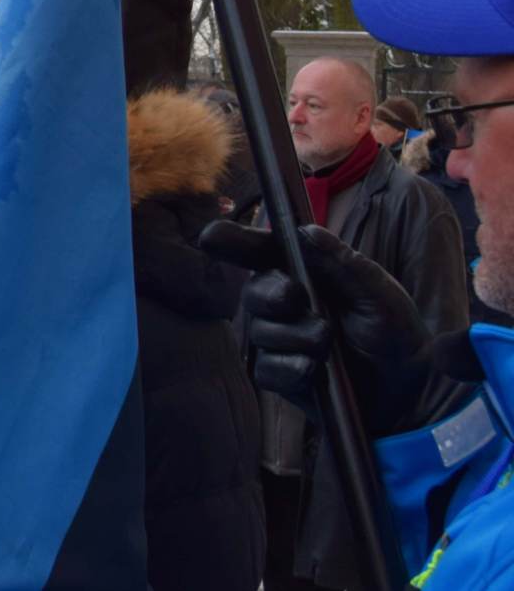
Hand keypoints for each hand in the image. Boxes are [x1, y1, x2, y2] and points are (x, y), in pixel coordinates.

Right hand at [200, 220, 432, 434]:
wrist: (409, 389)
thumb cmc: (394, 332)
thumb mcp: (379, 293)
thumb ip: (344, 263)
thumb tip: (306, 231)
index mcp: (304, 273)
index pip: (261, 251)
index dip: (232, 241)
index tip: (211, 237)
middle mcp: (284, 303)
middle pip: (253, 291)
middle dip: (271, 294)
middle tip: (295, 298)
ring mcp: (278, 340)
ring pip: (261, 332)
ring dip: (294, 336)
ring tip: (328, 344)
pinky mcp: (279, 375)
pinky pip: (267, 369)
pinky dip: (292, 368)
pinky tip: (315, 371)